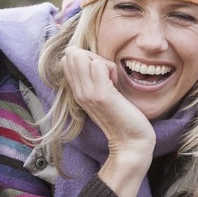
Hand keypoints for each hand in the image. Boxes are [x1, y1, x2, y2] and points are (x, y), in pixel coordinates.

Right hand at [61, 47, 153, 196]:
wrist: (130, 142)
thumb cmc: (124, 116)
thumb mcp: (104, 94)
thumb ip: (96, 78)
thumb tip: (96, 60)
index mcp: (77, 92)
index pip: (66, 59)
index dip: (86, 58)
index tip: (102, 75)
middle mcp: (78, 92)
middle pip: (72, 54)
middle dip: (93, 57)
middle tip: (107, 77)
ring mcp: (87, 93)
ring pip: (82, 55)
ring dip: (103, 62)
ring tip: (112, 82)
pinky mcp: (101, 94)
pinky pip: (99, 63)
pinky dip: (111, 68)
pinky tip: (117, 85)